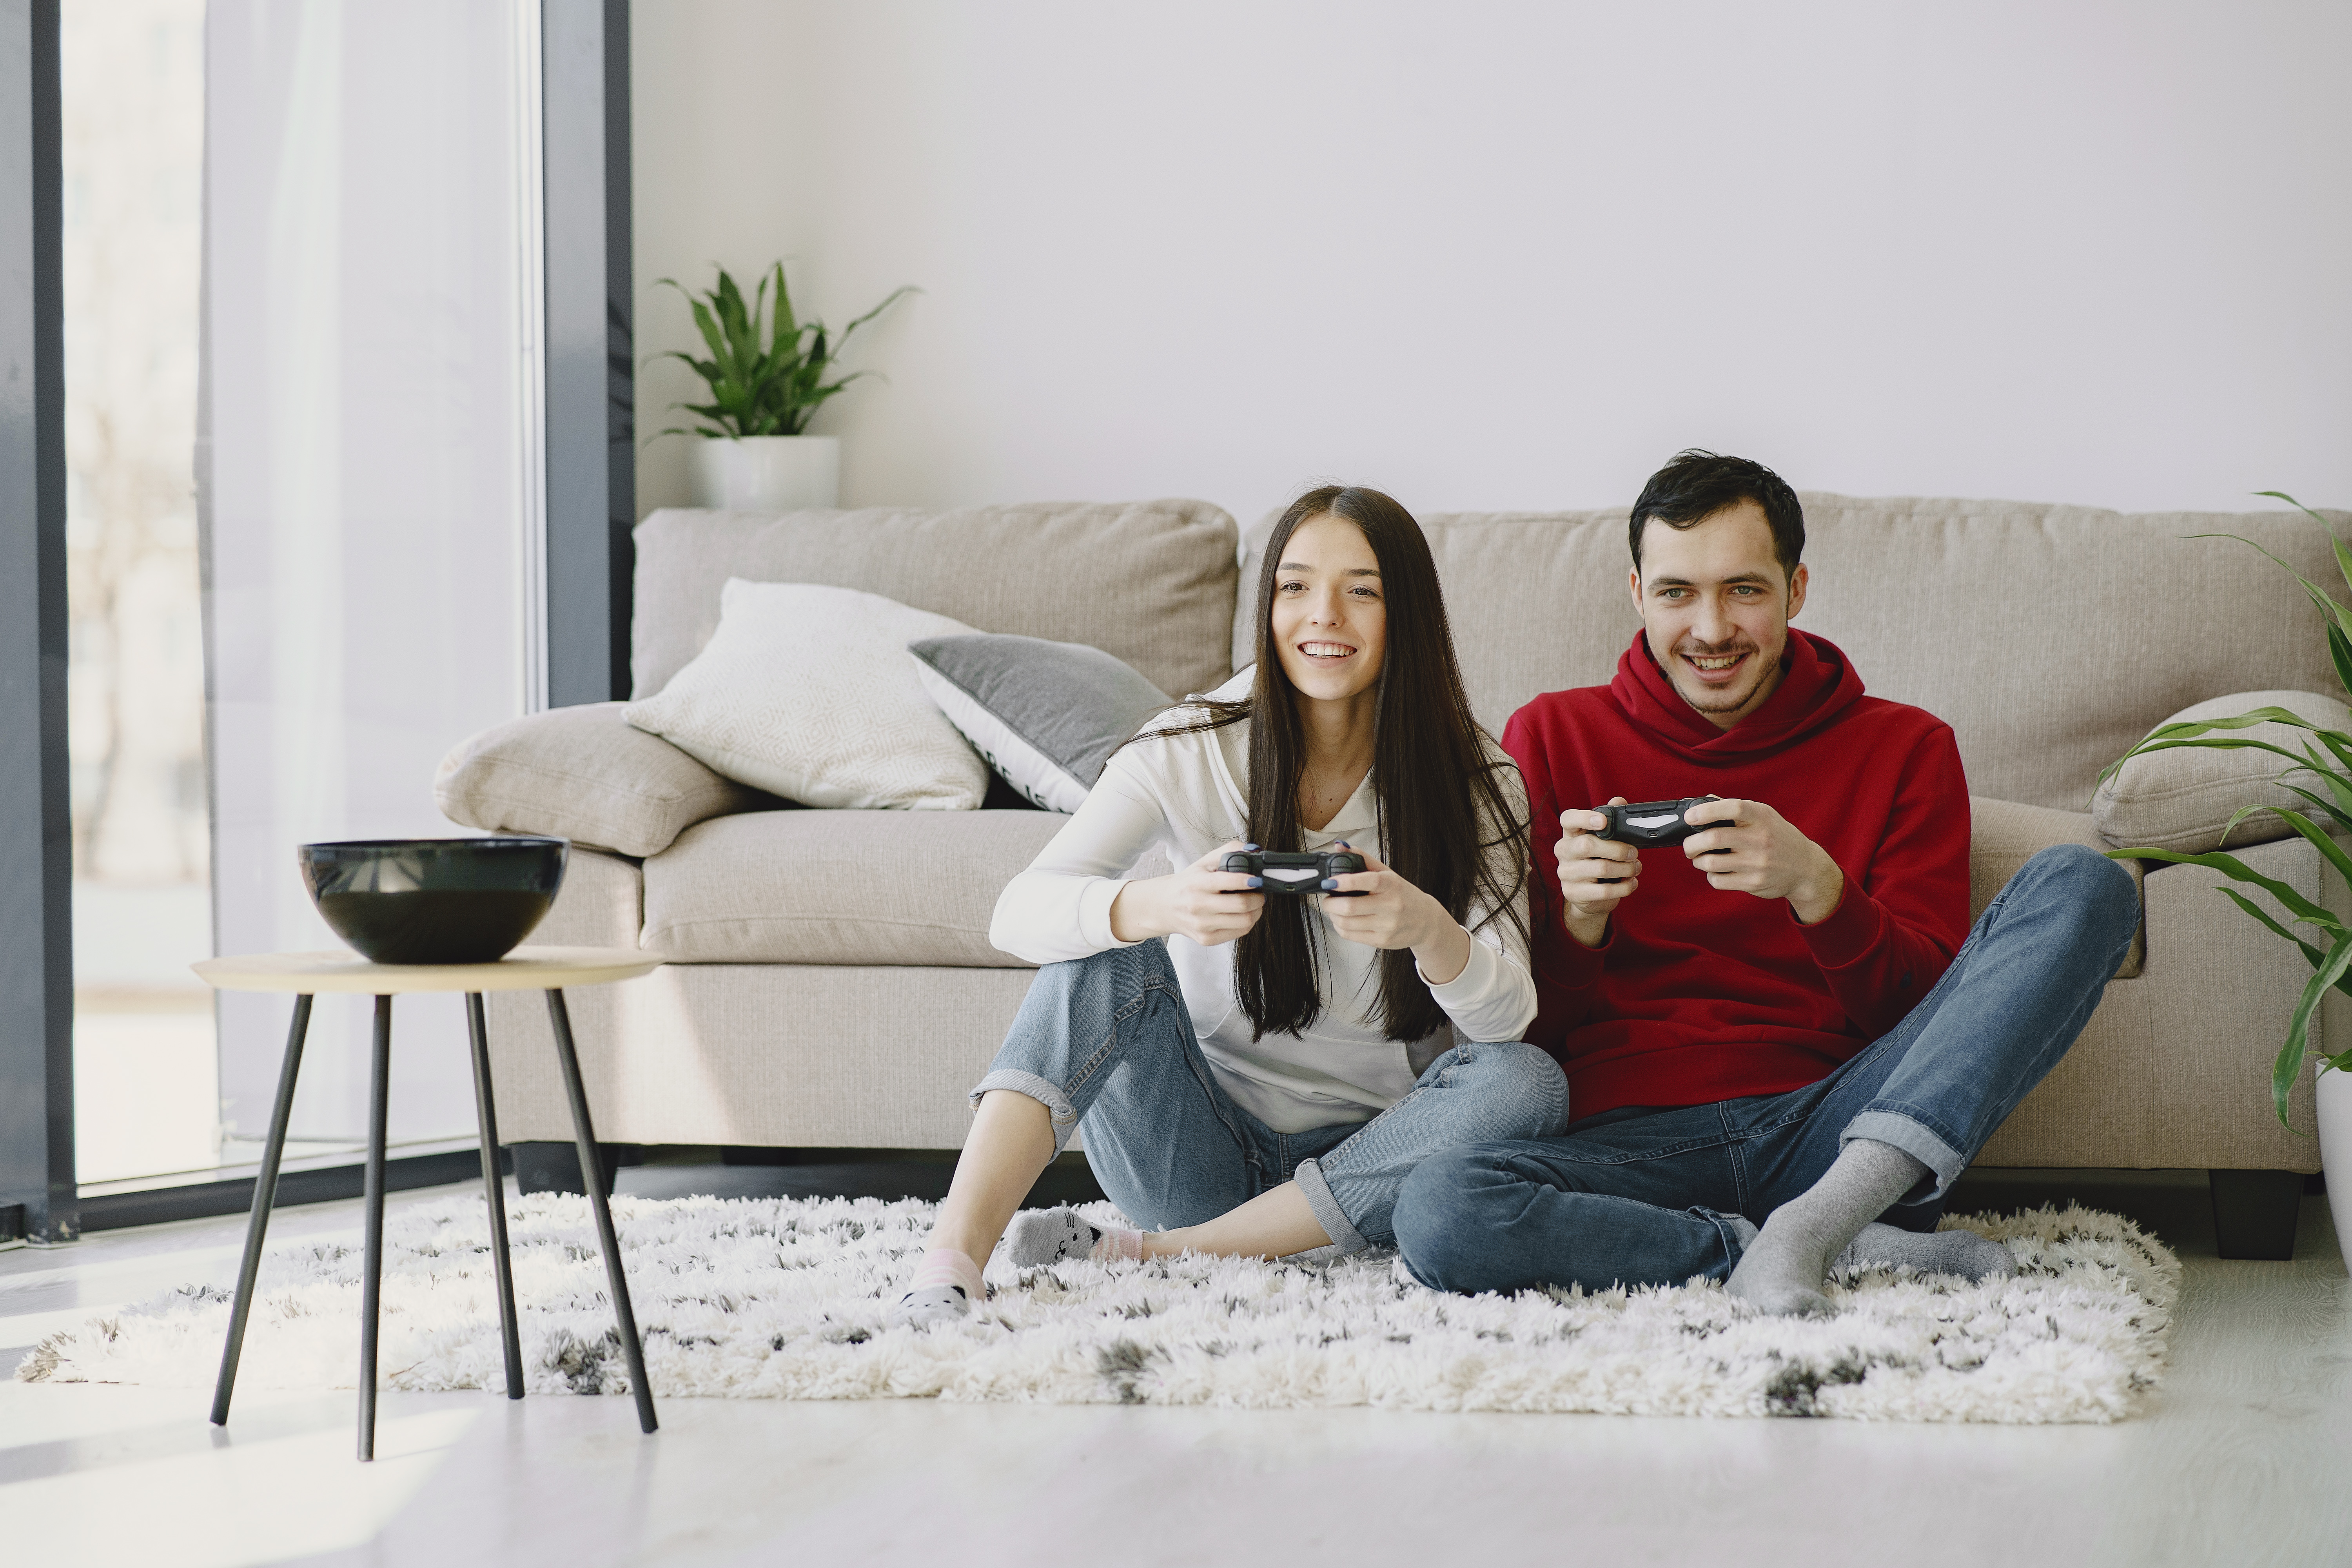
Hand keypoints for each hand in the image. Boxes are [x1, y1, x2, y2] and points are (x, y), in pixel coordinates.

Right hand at [1108, 839, 1265, 946]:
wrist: (1165, 906)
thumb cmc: (1188, 883)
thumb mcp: (1204, 863)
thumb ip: (1229, 851)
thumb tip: (1253, 850)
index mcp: (1197, 884)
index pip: (1226, 882)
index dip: (1248, 880)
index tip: (1257, 879)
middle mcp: (1198, 906)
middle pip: (1241, 904)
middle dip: (1258, 897)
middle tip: (1259, 892)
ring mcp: (1202, 925)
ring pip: (1244, 921)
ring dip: (1256, 911)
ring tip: (1253, 903)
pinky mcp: (1207, 939)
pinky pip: (1239, 932)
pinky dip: (1247, 922)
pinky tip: (1242, 914)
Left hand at [1322, 843, 1472, 982]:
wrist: (1426, 922)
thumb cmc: (1403, 895)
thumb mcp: (1389, 874)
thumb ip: (1364, 859)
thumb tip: (1340, 847)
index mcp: (1392, 885)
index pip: (1369, 881)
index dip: (1345, 881)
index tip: (1330, 881)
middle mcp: (1391, 906)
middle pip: (1350, 907)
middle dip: (1330, 902)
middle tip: (1327, 898)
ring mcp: (1387, 926)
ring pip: (1346, 923)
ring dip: (1333, 915)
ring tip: (1334, 909)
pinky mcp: (1382, 941)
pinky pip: (1351, 935)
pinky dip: (1339, 927)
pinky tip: (1342, 920)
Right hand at [1556, 797, 1639, 947]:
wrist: (1587, 896)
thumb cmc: (1596, 862)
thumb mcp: (1602, 841)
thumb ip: (1610, 820)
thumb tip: (1619, 801)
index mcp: (1570, 834)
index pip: (1568, 819)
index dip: (1584, 818)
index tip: (1603, 821)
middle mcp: (1564, 851)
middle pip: (1588, 845)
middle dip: (1618, 849)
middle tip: (1634, 853)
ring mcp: (1566, 873)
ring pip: (1601, 868)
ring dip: (1626, 868)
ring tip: (1635, 868)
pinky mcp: (1574, 893)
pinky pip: (1603, 890)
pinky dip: (1624, 887)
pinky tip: (1631, 883)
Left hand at [1681, 798, 1843, 923]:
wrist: (1806, 868)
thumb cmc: (1778, 837)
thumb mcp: (1763, 816)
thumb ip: (1732, 808)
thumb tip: (1696, 802)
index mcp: (1761, 816)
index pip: (1733, 808)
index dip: (1706, 811)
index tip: (1690, 816)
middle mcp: (1760, 839)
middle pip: (1714, 838)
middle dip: (1691, 843)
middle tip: (1689, 845)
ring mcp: (1758, 863)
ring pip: (1711, 862)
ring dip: (1698, 861)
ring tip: (1700, 858)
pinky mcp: (1754, 883)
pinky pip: (1718, 880)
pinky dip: (1711, 876)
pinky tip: (1717, 871)